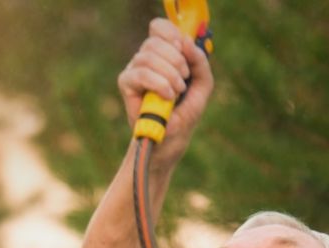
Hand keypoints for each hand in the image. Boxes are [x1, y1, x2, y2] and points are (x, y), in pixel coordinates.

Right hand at [118, 18, 214, 163]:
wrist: (171, 140)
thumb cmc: (184, 113)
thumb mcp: (202, 84)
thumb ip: (199, 61)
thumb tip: (185, 42)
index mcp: (163, 54)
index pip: (159, 27)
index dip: (171, 33)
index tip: (183, 49)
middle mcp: (146, 59)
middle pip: (155, 41)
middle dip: (175, 60)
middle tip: (183, 81)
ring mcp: (134, 71)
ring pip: (147, 56)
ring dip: (168, 74)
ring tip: (176, 92)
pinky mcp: (126, 85)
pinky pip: (140, 73)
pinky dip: (158, 83)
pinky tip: (167, 96)